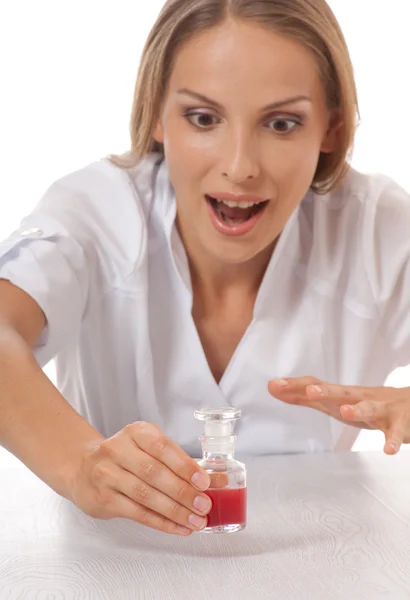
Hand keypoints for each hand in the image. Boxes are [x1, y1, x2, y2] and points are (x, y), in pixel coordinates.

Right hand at [69, 422, 211, 535]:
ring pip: (145, 495)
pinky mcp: (102, 498)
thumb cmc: (126, 457)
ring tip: (196, 521)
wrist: (83, 467)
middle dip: (183, 491)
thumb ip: (181, 463)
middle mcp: (118, 449)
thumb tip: (217, 480)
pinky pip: (136, 512)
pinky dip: (160, 522)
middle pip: (154, 473)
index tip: (205, 482)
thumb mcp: (149, 449)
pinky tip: (178, 527)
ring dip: (174, 511)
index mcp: (136, 432)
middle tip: (204, 505)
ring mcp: (107, 474)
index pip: (163, 448)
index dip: (185, 465)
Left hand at [268, 377, 409, 454]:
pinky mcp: (398, 425)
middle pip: (342, 392)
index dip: (296, 386)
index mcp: (343, 393)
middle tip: (311, 391)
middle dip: (327, 391)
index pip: (317, 385)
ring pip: (370, 408)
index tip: (275, 386)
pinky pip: (395, 433)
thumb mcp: (335, 399)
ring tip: (346, 411)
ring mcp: (381, 409)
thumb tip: (275, 388)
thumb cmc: (367, 401)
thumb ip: (305, 397)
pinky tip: (387, 449)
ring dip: (358, 410)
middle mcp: (360, 397)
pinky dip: (392, 440)